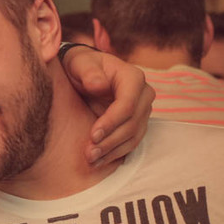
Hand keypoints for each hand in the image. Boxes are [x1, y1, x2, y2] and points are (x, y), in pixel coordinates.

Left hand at [61, 46, 154, 164]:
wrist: (83, 71)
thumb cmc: (81, 65)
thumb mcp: (80, 63)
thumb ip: (88, 72)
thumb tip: (99, 85)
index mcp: (133, 77)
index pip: (127, 105)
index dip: (111, 122)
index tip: (92, 135)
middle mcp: (143, 94)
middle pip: (132, 124)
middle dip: (110, 141)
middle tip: (89, 154)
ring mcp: (142, 110)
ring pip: (133, 136)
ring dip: (112, 151)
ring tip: (92, 161)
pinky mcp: (136, 122)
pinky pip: (130, 141)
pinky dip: (115, 153)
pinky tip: (99, 161)